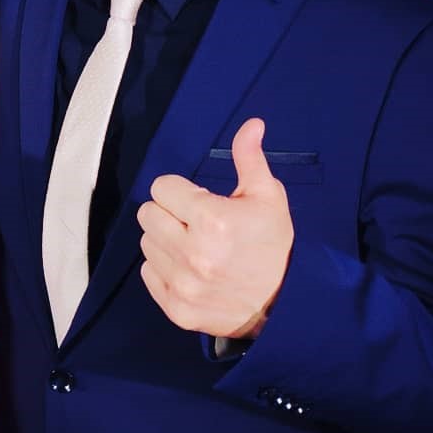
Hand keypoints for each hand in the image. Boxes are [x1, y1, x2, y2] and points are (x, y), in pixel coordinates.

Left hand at [137, 118, 292, 338]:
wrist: (286, 306)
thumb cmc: (275, 247)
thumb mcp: (268, 198)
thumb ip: (250, 159)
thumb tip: (251, 125)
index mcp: (212, 220)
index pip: (162, 187)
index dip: (180, 191)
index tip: (198, 201)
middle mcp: (193, 253)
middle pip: (147, 213)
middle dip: (169, 212)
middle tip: (194, 222)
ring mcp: (182, 284)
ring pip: (146, 243)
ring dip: (165, 240)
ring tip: (195, 246)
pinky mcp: (176, 307)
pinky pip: (148, 273)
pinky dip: (164, 268)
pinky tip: (190, 268)